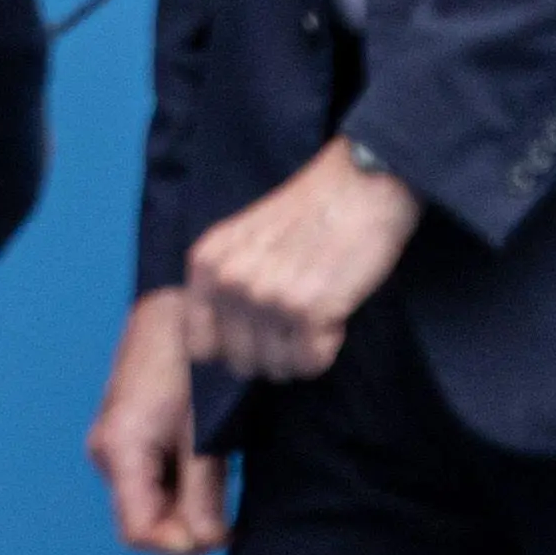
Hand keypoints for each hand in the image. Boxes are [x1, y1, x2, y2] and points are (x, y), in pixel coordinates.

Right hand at [86, 290, 228, 554]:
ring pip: (151, 500)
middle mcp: (106, 451)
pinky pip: (153, 478)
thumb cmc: (194, 360)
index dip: (181, 546)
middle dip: (189, 522)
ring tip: (222, 465)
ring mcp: (114, 442)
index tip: (227, 532)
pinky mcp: (127, 433)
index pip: (138, 532)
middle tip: (233, 499)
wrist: (178, 305)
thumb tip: (204, 542)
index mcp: (119, 448)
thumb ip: (202, 489)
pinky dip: (183, 481)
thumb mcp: (206, 428)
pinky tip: (208, 455)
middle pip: (144, 519)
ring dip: (189, 501)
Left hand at [181, 137, 421, 381]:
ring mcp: (266, 297)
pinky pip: (311, 362)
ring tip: (317, 312)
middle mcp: (228, 281)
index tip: (258, 336)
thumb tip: (217, 347)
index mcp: (205, 263)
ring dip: (301, 351)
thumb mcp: (241, 241)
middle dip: (272, 354)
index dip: (231, 349)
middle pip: (241, 362)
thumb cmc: (306, 214)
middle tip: (297, 324)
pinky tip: (334, 314)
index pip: (198, 346)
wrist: (357, 186)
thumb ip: (224, 284)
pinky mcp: (308, 310)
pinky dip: (327, 348)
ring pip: (278, 367)